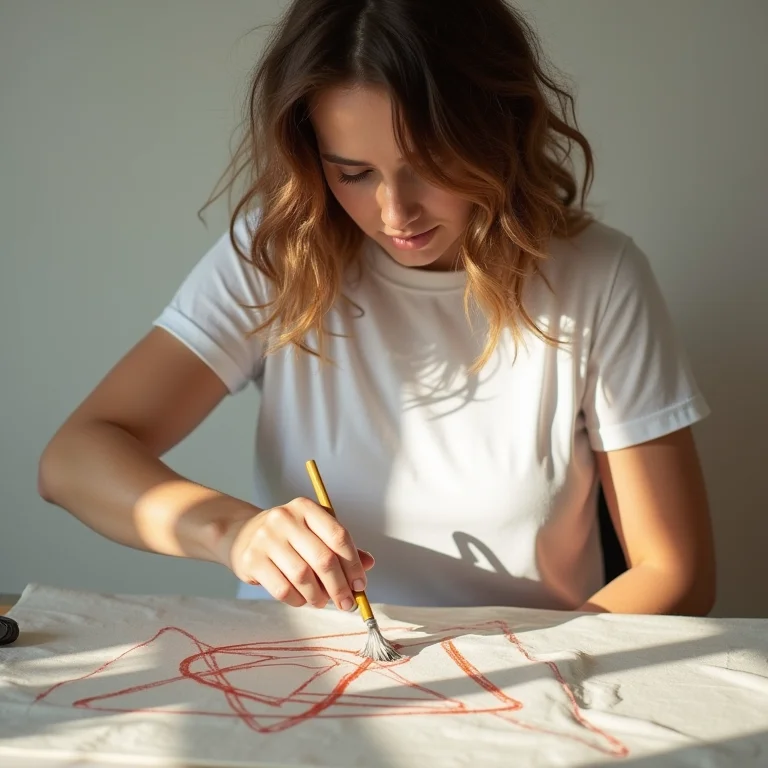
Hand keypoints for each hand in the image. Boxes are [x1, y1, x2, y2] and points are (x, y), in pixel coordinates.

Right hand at [224, 497, 373, 609]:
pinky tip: (302, 599)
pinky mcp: (251, 560)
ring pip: (302, 576)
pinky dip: (297, 600)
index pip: (338, 535)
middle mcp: (285, 519)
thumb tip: (368, 563)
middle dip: (339, 586)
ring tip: (322, 601)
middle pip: (323, 558)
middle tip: (347, 603)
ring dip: (318, 596)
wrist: (242, 534)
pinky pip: (282, 589)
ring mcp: (266, 539)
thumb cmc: (287, 536)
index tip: (360, 585)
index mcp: (306, 508)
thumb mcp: (313, 532)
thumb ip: (340, 547)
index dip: (353, 564)